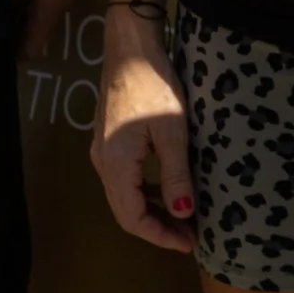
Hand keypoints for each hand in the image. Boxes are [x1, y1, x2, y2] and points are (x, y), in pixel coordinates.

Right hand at [91, 20, 195, 252]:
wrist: (130, 49)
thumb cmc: (154, 87)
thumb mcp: (173, 132)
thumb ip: (176, 175)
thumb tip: (183, 215)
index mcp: (116, 165)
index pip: (132, 217)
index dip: (160, 236)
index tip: (190, 243)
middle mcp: (103, 163)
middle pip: (124, 210)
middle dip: (157, 228)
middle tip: (191, 236)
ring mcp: (102, 151)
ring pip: (123, 196)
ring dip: (152, 211)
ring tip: (183, 218)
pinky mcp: (108, 141)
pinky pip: (124, 179)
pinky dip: (145, 192)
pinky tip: (168, 189)